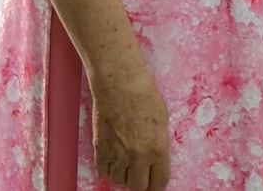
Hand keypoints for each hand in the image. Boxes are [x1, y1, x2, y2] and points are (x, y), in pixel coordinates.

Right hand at [91, 69, 170, 189]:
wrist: (119, 82)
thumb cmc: (144, 95)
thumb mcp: (162, 122)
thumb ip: (158, 146)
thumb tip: (155, 162)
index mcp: (158, 149)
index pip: (159, 182)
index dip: (156, 184)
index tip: (154, 183)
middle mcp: (138, 156)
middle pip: (138, 186)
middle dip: (140, 180)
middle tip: (139, 173)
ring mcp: (117, 154)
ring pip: (119, 180)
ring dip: (123, 174)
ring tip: (125, 160)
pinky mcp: (100, 148)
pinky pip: (103, 171)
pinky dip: (108, 167)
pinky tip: (113, 157)